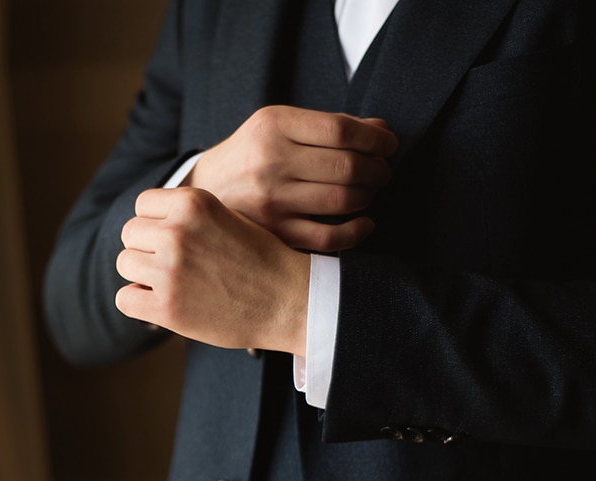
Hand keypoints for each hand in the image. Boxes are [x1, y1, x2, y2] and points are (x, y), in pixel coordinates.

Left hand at [116, 187, 311, 354]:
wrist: (290, 301)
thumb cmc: (262, 260)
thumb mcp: (227, 218)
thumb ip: (189, 215)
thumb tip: (148, 219)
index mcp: (193, 203)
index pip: (142, 204)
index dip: (154, 223)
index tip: (171, 239)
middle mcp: (177, 231)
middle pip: (130, 233)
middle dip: (146, 248)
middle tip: (173, 266)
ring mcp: (169, 269)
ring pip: (124, 263)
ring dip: (142, 274)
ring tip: (172, 284)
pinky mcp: (166, 306)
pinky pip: (124, 298)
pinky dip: (139, 302)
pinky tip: (164, 303)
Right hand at [187, 106, 397, 250]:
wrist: (206, 188)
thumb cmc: (253, 153)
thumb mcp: (280, 126)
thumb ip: (329, 126)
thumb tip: (382, 130)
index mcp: (273, 126)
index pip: (342, 130)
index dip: (377, 139)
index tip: (389, 145)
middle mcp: (270, 162)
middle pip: (347, 166)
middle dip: (378, 169)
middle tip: (383, 171)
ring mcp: (270, 201)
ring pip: (343, 200)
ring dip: (369, 196)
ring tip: (370, 191)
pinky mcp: (273, 233)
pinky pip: (329, 238)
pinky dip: (357, 231)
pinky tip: (364, 223)